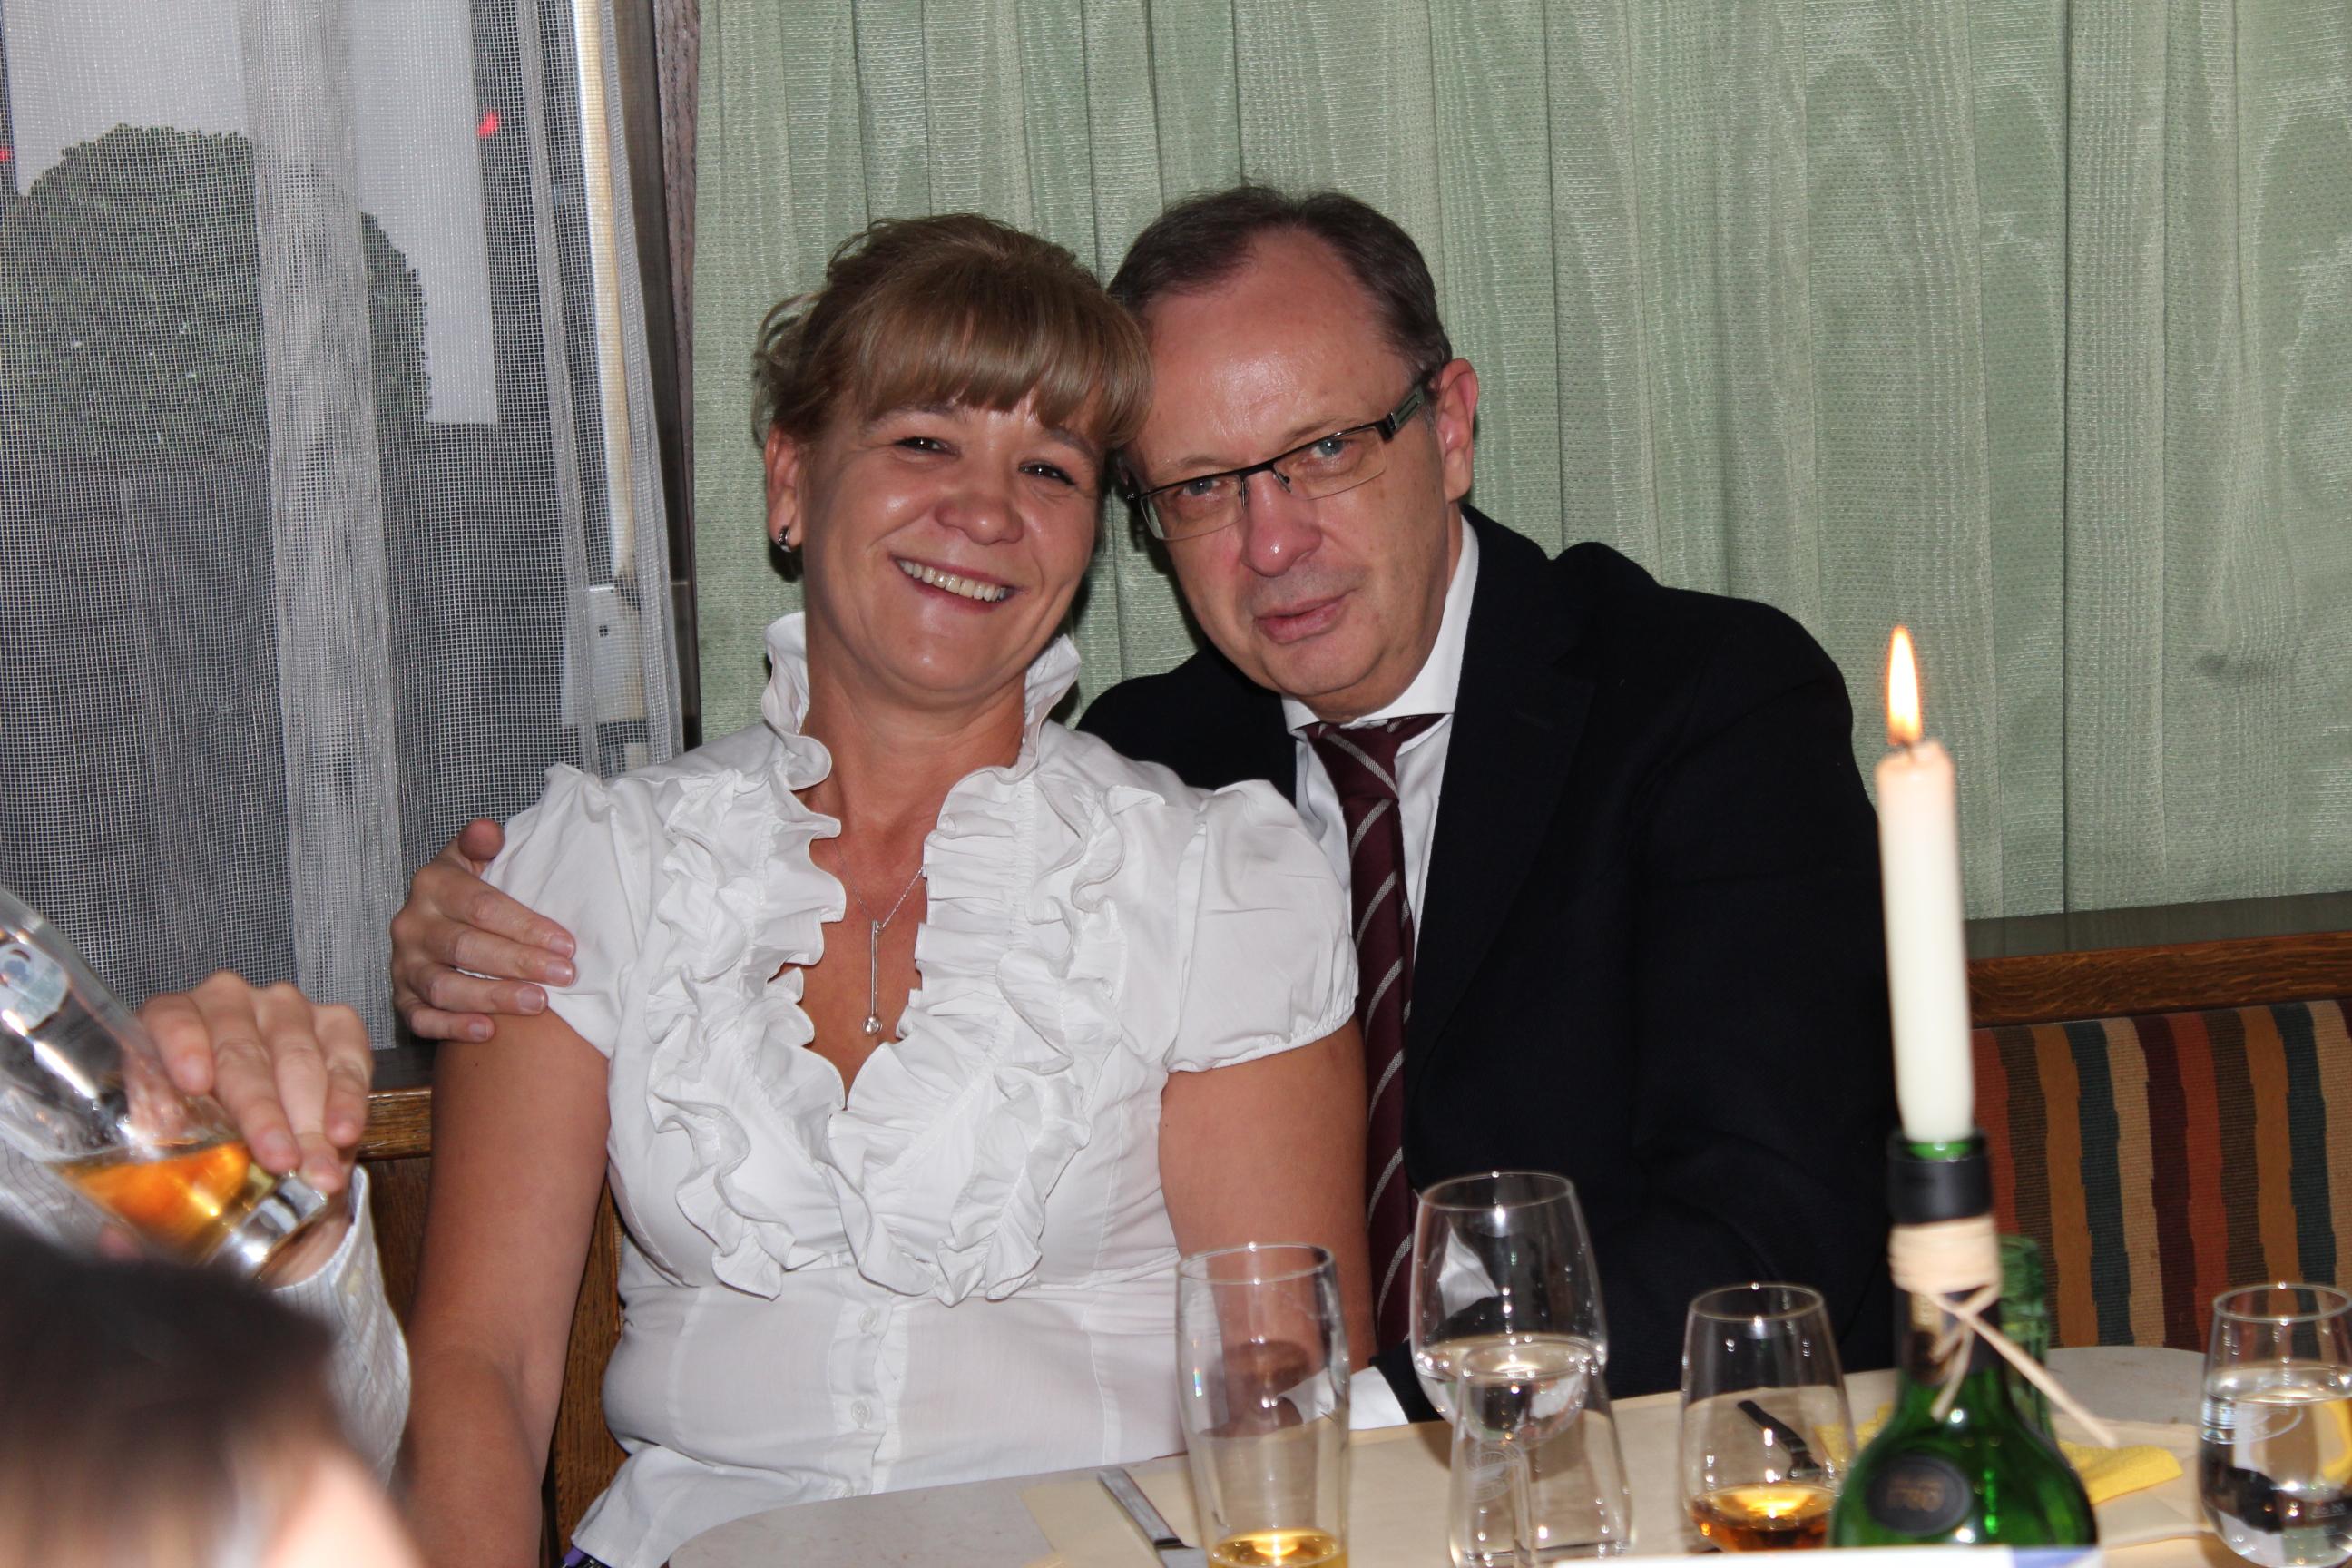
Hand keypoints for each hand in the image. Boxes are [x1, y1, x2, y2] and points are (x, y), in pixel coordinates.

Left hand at [140, 975, 371, 1283]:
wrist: (264, 1134)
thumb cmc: (209, 1139)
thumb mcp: (172, 1160)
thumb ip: (148, 1195)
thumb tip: (118, 1244)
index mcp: (168, 1027)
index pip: (170, 1018)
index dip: (182, 1044)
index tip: (195, 1082)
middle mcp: (226, 1005)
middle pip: (241, 1049)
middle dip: (263, 1111)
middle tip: (277, 1159)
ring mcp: (285, 1009)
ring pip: (297, 1057)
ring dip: (308, 1120)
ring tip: (313, 1169)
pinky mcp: (336, 1024)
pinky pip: (347, 1057)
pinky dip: (348, 1100)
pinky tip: (343, 1134)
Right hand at [389, 819, 576, 1041]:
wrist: (431, 919)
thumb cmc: (466, 891)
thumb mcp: (470, 858)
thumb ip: (480, 843)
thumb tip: (488, 830)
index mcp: (432, 884)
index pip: (481, 907)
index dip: (526, 926)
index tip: (566, 944)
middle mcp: (411, 924)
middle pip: (465, 947)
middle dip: (518, 963)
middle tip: (563, 976)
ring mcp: (403, 964)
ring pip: (443, 986)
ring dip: (492, 997)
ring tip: (537, 1003)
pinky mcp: (400, 997)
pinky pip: (420, 1018)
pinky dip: (451, 1028)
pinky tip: (487, 1031)